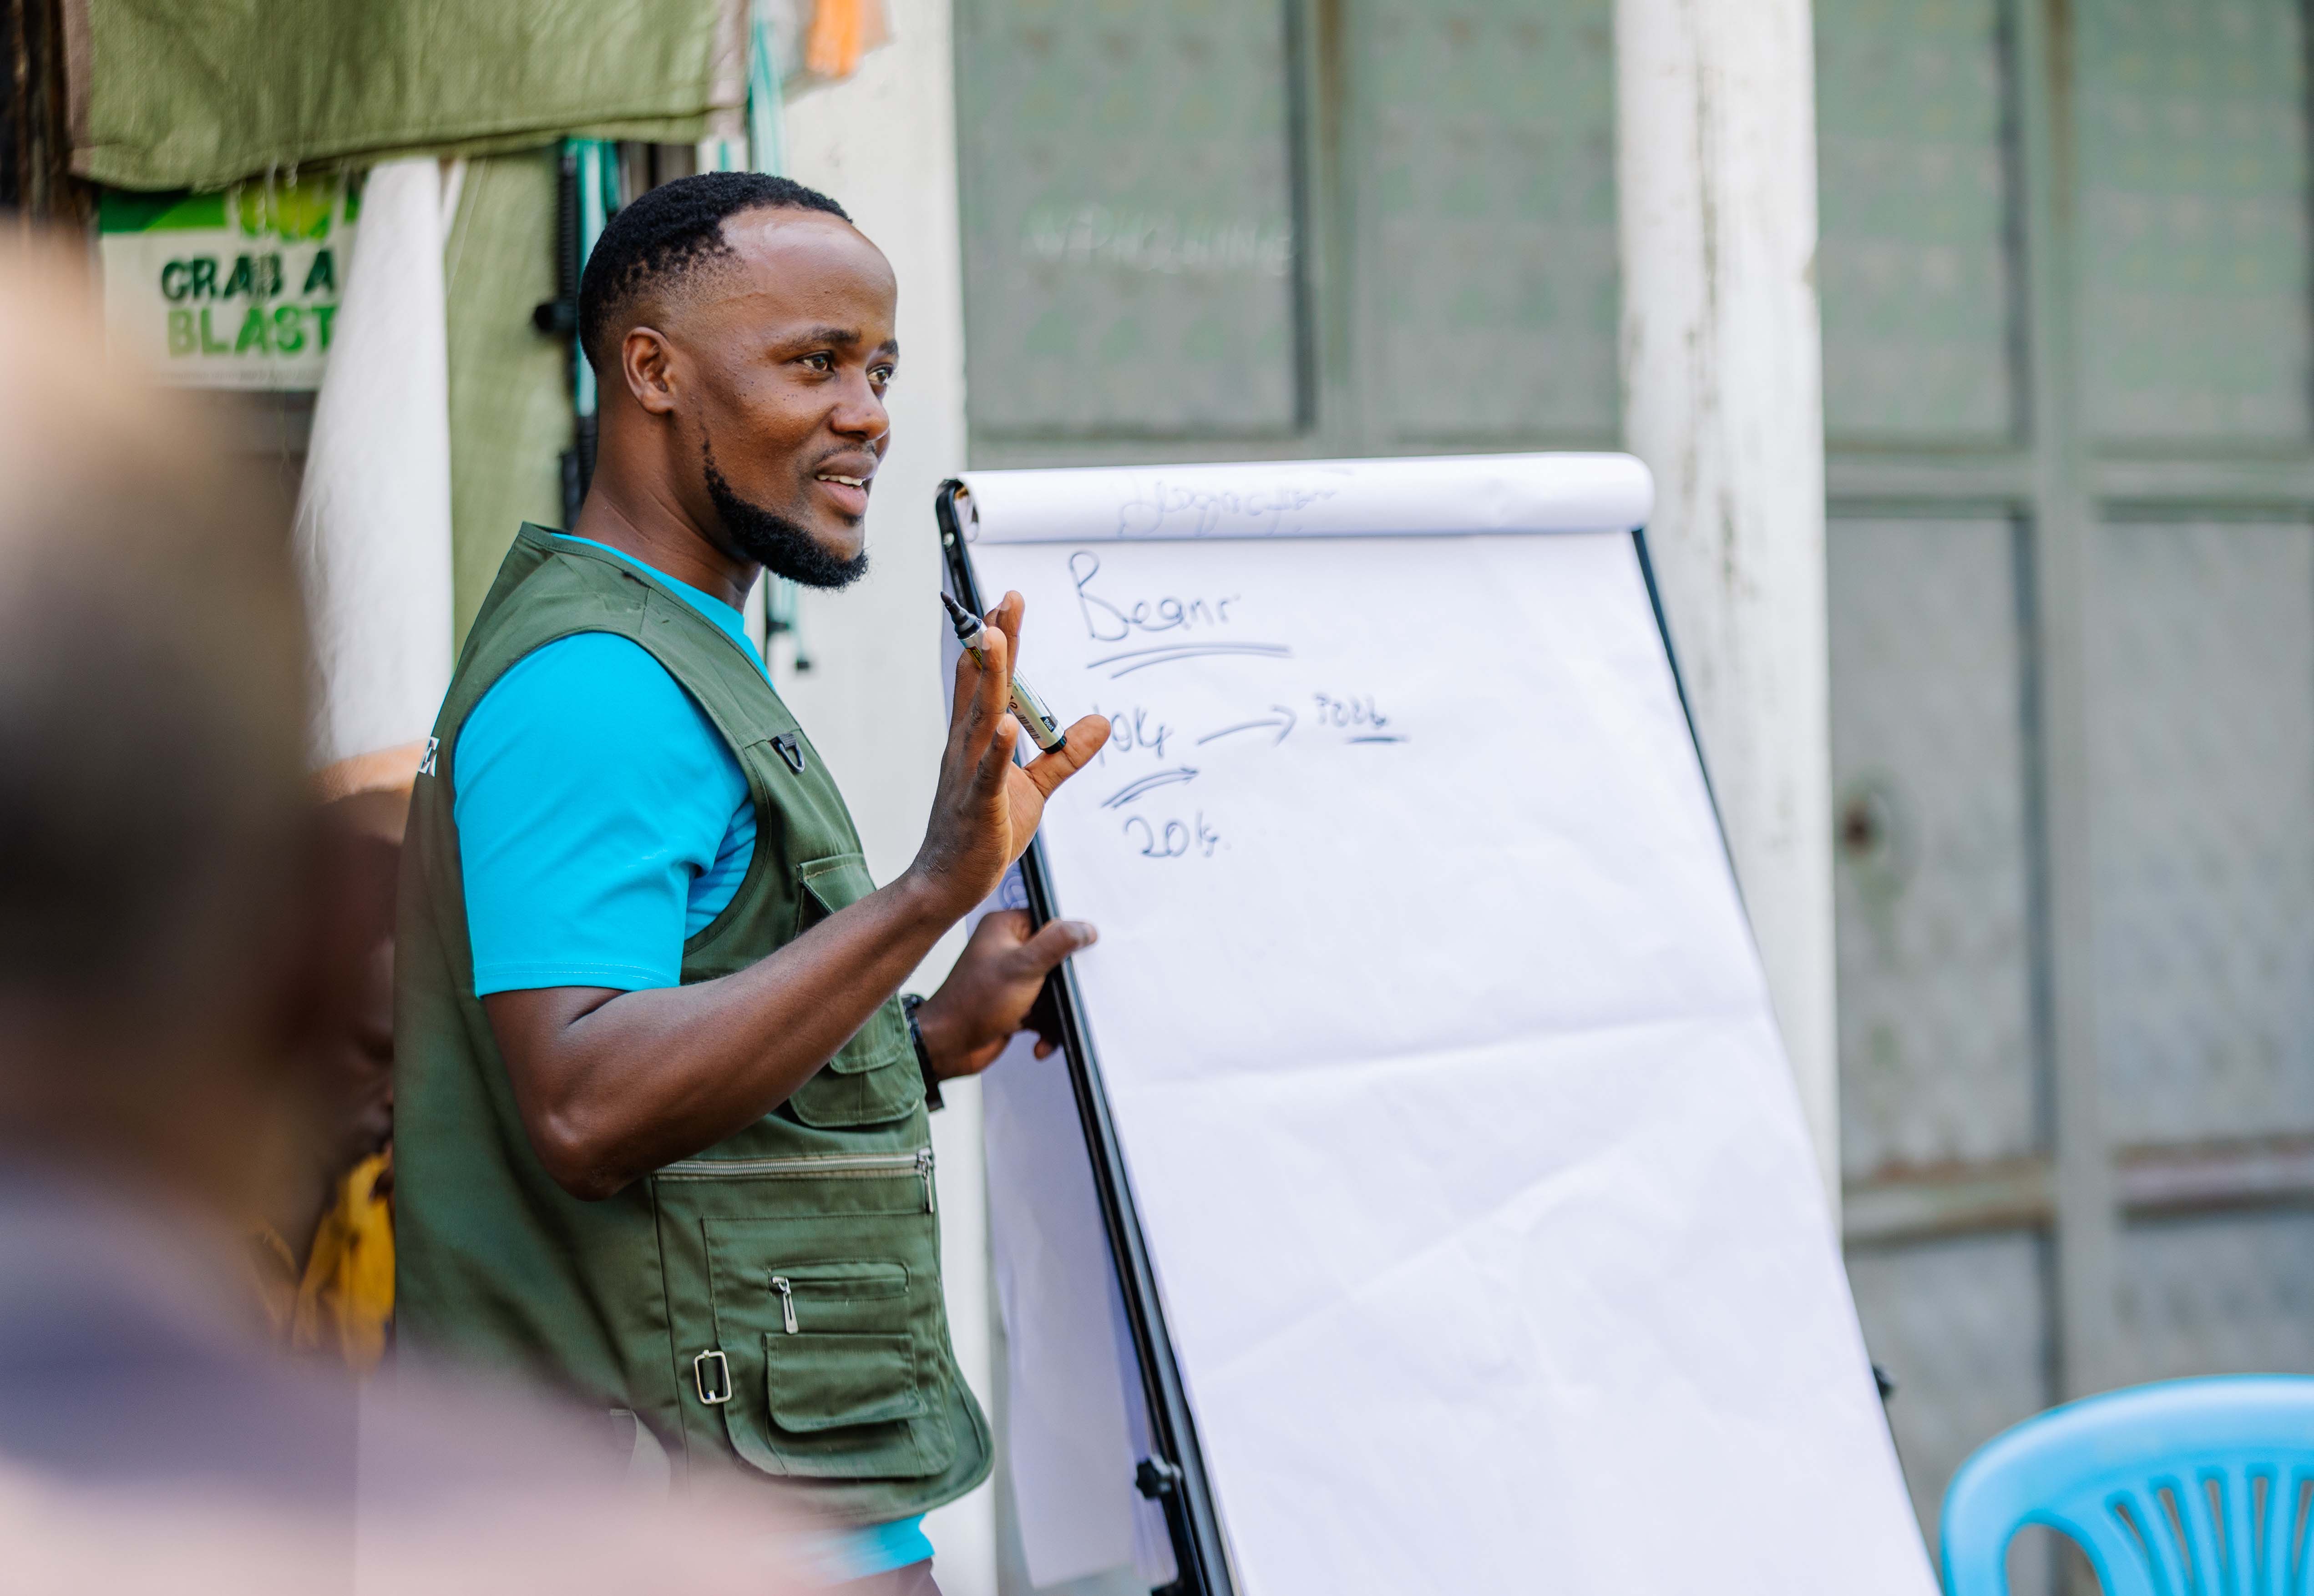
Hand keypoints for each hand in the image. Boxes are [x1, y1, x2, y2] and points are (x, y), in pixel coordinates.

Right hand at [909, 591, 1108, 915]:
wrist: (946, 884)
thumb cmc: (984, 833)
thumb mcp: (1034, 789)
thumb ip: (1064, 755)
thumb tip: (1102, 722)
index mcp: (977, 741)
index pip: (988, 682)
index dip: (998, 643)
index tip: (1006, 605)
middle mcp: (966, 749)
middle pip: (982, 686)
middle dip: (994, 642)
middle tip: (1004, 601)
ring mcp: (967, 776)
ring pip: (980, 717)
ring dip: (990, 678)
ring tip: (996, 638)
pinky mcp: (977, 807)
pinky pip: (987, 773)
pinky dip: (996, 748)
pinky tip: (1004, 724)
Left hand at [914, 910, 1095, 1078]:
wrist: (948, 1047)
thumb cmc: (973, 1003)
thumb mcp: (1024, 966)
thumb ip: (1058, 943)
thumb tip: (1085, 928)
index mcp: (1005, 928)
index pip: (1050, 921)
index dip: (1069, 940)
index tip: (1080, 958)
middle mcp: (1008, 950)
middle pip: (1057, 960)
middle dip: (1062, 986)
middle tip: (1063, 996)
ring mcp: (1012, 978)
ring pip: (1054, 990)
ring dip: (1054, 1013)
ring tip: (1043, 1024)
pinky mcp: (1016, 1004)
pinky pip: (1045, 1012)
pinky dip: (1046, 1028)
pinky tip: (1039, 1042)